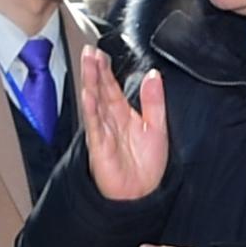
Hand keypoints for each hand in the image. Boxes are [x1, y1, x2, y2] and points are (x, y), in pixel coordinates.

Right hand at [71, 46, 170, 202]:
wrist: (142, 195)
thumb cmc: (147, 167)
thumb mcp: (157, 128)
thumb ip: (154, 101)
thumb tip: (153, 75)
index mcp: (123, 116)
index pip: (111, 88)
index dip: (106, 70)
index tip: (100, 53)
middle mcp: (110, 122)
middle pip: (100, 91)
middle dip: (94, 70)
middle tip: (90, 51)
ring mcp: (103, 134)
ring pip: (95, 103)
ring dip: (91, 83)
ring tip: (88, 63)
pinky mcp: (100, 148)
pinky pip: (95, 126)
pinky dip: (92, 110)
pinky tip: (90, 95)